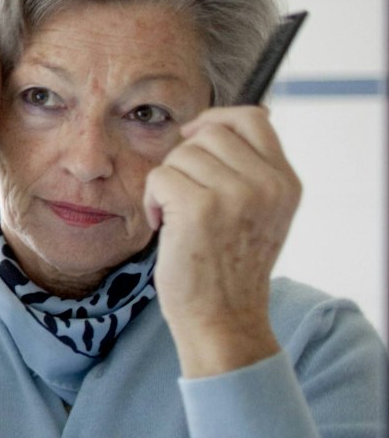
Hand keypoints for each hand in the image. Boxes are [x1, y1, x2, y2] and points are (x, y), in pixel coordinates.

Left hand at [143, 106, 298, 376]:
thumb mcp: (258, 213)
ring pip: (181, 154)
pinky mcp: (201, 208)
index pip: (254, 118)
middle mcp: (268, 184)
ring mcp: (237, 194)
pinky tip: (163, 227)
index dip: (216, 119)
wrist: (222, 318)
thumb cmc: (227, 267)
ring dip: (167, 183)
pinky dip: (151, 200)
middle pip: (210, 132)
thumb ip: (248, 172)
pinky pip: (159, 177)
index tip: (193, 138)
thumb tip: (211, 124)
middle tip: (182, 196)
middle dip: (185, 159)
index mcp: (286, 182)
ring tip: (176, 217)